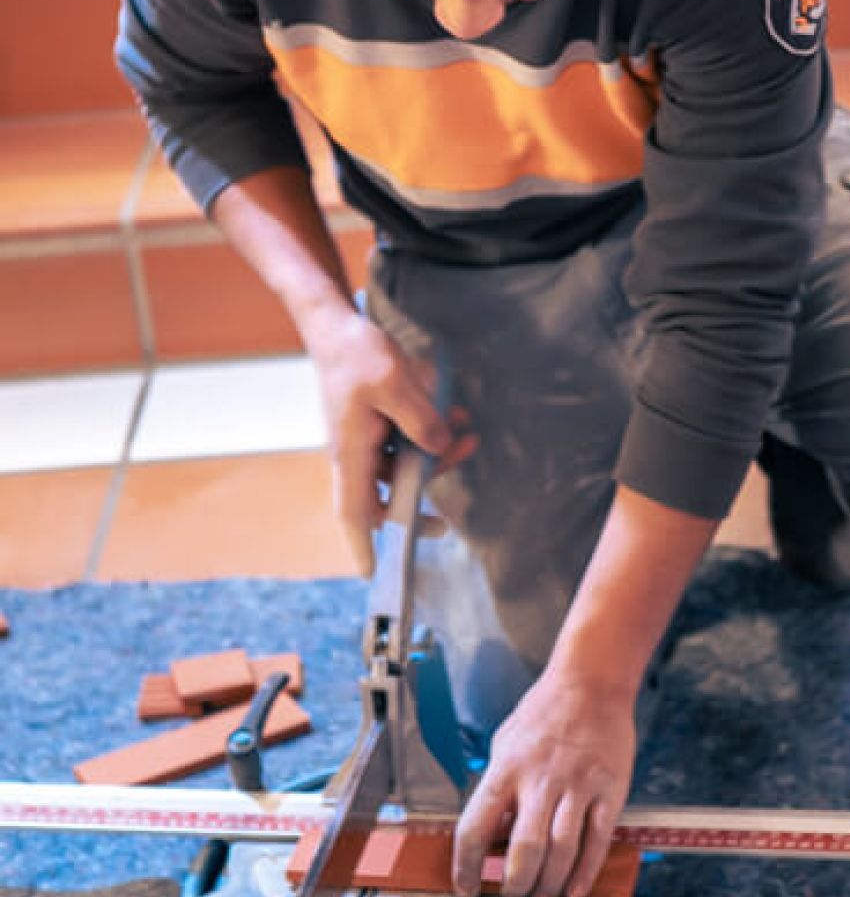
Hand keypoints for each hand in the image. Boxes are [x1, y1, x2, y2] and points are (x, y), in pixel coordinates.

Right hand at [307, 307, 477, 575]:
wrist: (336, 322)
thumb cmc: (355, 353)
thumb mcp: (394, 384)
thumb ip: (421, 420)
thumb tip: (439, 448)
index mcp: (352, 452)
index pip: (355, 511)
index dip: (362, 545)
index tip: (372, 574)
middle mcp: (357, 451)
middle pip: (388, 493)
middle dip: (421, 501)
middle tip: (446, 524)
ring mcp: (367, 436)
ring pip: (404, 463)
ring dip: (437, 455)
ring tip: (467, 435)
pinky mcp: (377, 419)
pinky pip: (407, 437)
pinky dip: (430, 432)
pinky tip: (454, 416)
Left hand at [452, 668, 635, 896]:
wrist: (591, 681)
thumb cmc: (546, 710)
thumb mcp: (506, 742)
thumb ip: (500, 785)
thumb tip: (494, 832)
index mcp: (507, 767)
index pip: (476, 826)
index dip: (466, 865)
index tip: (466, 887)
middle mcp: (541, 778)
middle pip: (524, 848)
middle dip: (515, 885)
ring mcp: (578, 784)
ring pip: (562, 850)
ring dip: (549, 884)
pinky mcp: (609, 788)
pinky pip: (597, 839)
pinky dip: (586, 871)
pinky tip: (575, 887)